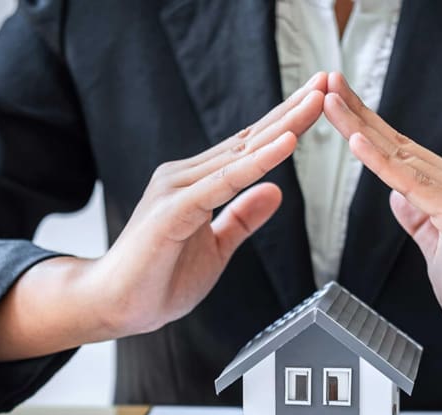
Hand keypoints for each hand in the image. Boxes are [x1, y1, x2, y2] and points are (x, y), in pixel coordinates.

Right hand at [0, 73, 326, 361]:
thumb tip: (276, 191)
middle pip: (248, 139)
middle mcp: (185, 176)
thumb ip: (242, 218)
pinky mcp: (174, 209)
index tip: (318, 102)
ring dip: (283, 126)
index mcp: (196, 184)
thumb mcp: (217, 248)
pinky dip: (257, 162)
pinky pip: (225, 181)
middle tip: (327, 81)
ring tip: (316, 102)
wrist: (115, 306)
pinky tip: (285, 143)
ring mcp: (177, 188)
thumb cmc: (158, 280)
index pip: (248, 148)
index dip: (285, 124)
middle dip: (291, 110)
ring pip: (241, 153)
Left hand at [322, 72, 441, 395]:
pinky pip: (416, 186)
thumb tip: (398, 198)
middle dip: (358, 114)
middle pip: (398, 144)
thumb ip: (420, 222)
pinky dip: (385, 163)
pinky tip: (360, 143)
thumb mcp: (439, 251)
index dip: (367, 128)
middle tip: (326, 83)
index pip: (401, 154)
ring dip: (362, 128)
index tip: (338, 106)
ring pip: (403, 157)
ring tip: (331, 102)